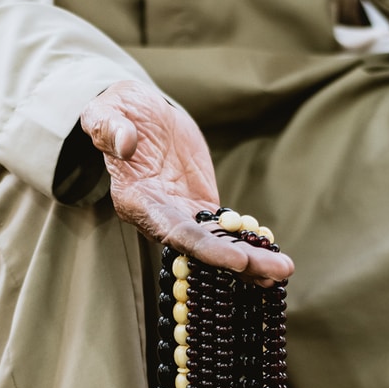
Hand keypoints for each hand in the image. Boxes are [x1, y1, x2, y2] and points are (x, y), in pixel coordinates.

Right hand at [80, 80, 293, 286]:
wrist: (135, 114)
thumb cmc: (115, 112)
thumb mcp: (104, 112)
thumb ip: (110, 128)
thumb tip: (126, 142)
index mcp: (137, 201)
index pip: (174, 232)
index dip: (206, 250)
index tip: (238, 262)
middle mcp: (161, 218)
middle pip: (204, 249)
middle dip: (241, 264)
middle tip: (277, 275)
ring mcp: (183, 215)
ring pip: (220, 244)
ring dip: (252, 260)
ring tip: (284, 270)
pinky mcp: (200, 206)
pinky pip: (227, 229)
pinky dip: (249, 242)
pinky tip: (274, 254)